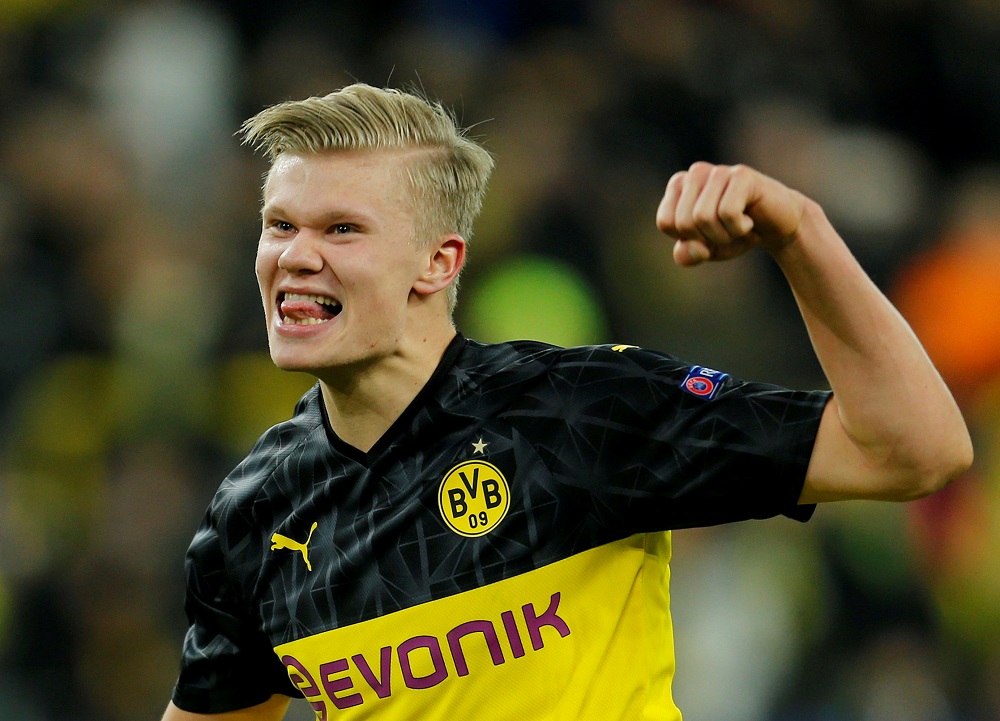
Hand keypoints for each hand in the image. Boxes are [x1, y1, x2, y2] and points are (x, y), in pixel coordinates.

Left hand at [656, 162, 806, 266]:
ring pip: (703, 218)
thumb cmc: (734, 234)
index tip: (707, 233)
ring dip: (724, 235)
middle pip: (684, 223)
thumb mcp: (704, 251)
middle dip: (707, 239)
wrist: (775, 226)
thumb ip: (686, 255)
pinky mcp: (742, 175)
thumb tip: (694, 248)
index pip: (666, 222)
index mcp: (678, 186)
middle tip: (726, 231)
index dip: (688, 239)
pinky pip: (727, 213)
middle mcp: (695, 173)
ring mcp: (718, 171)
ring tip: (739, 225)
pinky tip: (750, 219)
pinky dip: (739, 228)